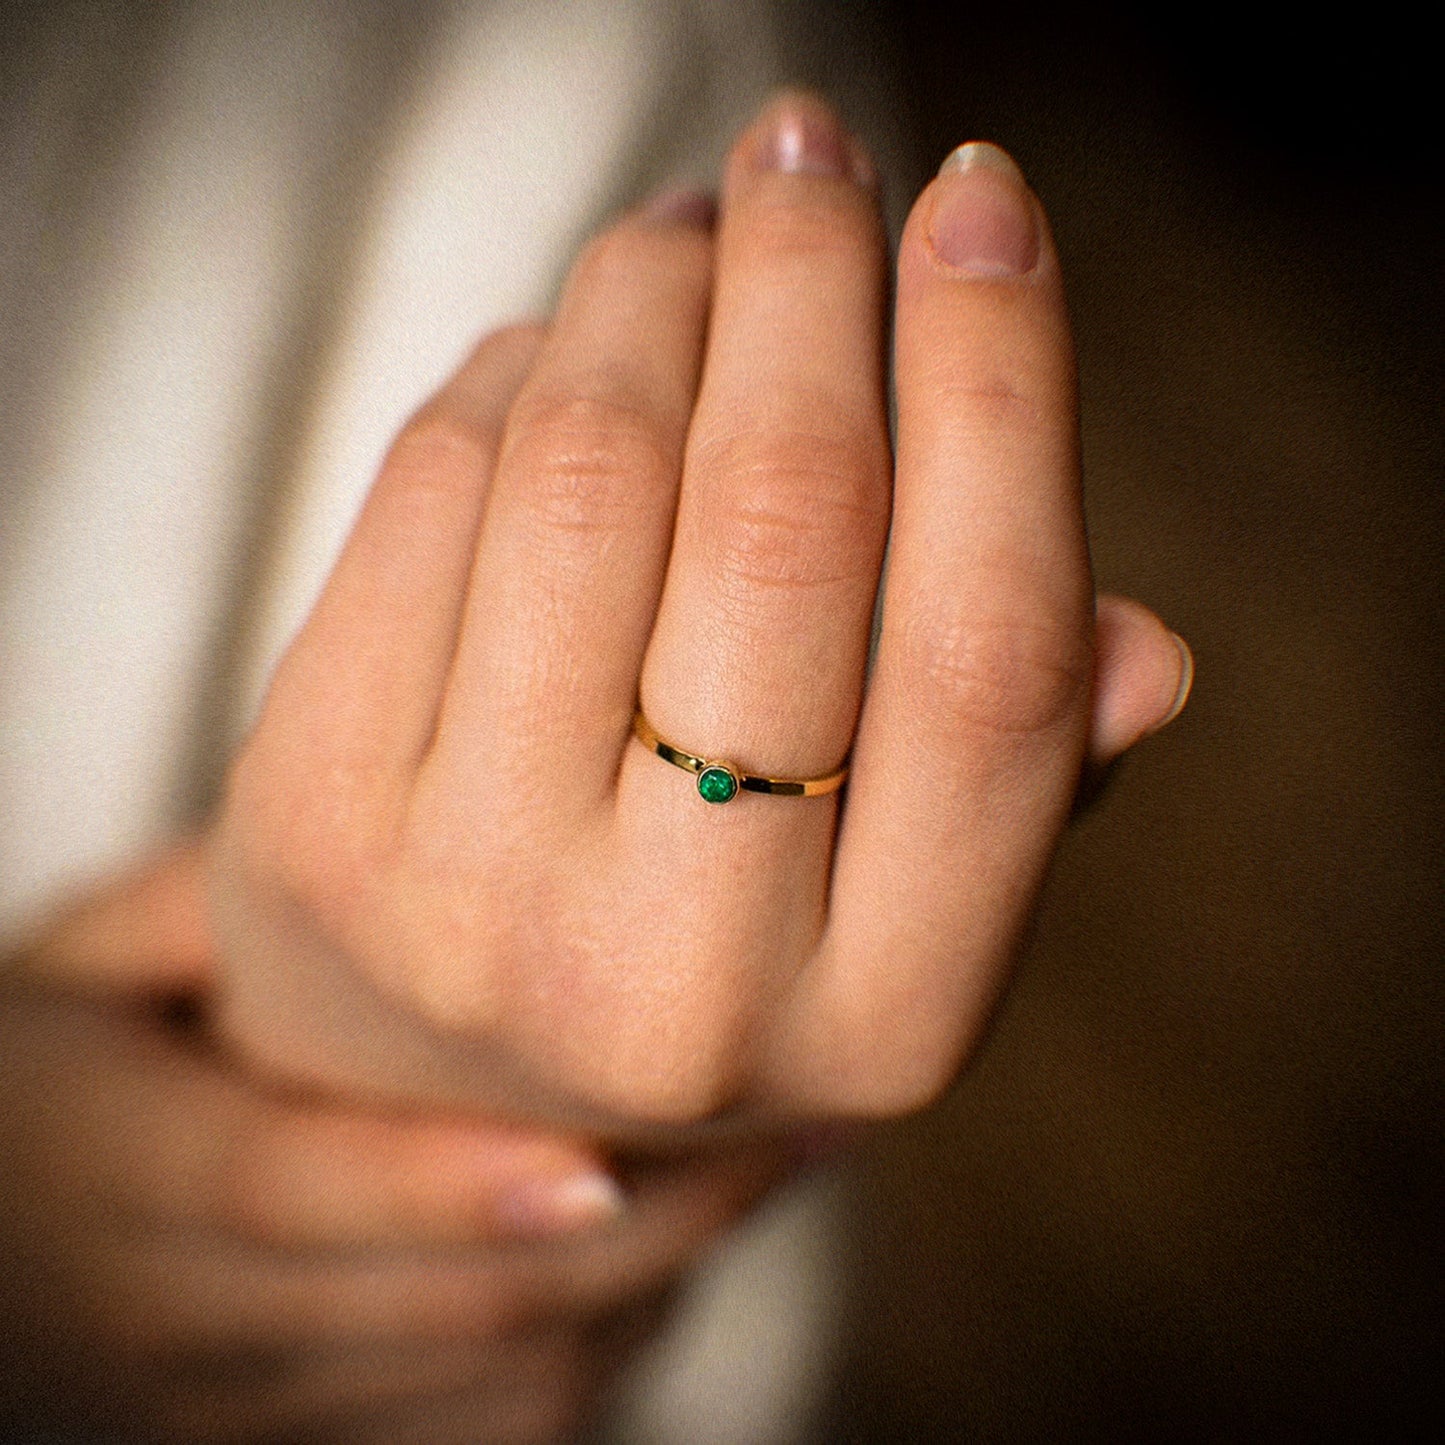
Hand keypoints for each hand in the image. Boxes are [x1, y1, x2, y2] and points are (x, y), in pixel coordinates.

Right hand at [1, 845, 784, 1440]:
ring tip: (785, 1150)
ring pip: (500, 1374)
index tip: (591, 1160)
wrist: (2, 1254)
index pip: (283, 1194)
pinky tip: (696, 1224)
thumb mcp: (87, 964)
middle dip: (633, 1226)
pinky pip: (508, 1414)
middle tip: (785, 1121)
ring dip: (657, 1270)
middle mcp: (193, 1325)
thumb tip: (377, 813)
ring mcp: (270, 1411)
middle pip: (440, 1303)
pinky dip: (619, 1324)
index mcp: (118, 1178)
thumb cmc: (53, 1072)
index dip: (434, 1185)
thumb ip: (213, 896)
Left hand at [209, 92, 1190, 1138]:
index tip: (984, 214)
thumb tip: (1147, 652)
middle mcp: (681, 985)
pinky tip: (565, 352)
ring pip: (593, 471)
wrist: (420, 1064)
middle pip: (786, 531)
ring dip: (657, 288)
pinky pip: (437, 485)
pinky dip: (522, 368)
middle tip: (814, 157)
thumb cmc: (700, 951)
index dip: (1004, 394)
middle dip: (811, 284)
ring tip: (693, 234)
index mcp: (887, 1019)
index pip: (988, 659)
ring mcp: (472, 904)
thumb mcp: (889, 920)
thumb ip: (1015, 788)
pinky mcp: (313, 815)